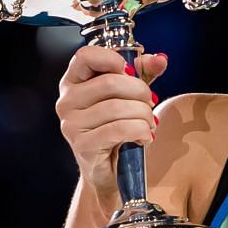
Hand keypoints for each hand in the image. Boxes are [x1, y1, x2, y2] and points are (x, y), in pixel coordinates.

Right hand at [54, 47, 167, 199]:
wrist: (109, 170)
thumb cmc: (117, 129)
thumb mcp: (130, 96)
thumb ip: (143, 74)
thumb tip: (160, 60)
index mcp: (73, 82)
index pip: (85, 56)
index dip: (112, 58)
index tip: (130, 71)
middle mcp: (67, 101)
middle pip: (110, 82)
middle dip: (140, 92)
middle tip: (150, 103)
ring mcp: (72, 124)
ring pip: (117, 107)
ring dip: (143, 115)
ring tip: (149, 123)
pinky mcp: (83, 144)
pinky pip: (120, 129)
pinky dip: (140, 131)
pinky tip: (143, 137)